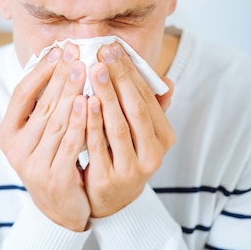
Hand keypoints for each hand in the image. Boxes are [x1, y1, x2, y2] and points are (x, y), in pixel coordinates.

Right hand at [0, 44, 90, 230]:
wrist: (61, 209)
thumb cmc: (53, 160)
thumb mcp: (42, 133)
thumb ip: (45, 104)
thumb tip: (59, 60)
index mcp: (7, 133)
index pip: (21, 94)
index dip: (39, 71)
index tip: (57, 50)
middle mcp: (15, 149)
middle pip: (41, 104)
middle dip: (61, 76)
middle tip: (77, 52)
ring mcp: (32, 165)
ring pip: (56, 121)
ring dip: (71, 92)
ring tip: (85, 70)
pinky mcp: (54, 177)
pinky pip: (70, 143)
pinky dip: (80, 121)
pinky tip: (90, 102)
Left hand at [84, 43, 174, 217]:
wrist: (112, 200)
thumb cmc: (125, 155)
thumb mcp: (143, 134)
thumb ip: (152, 108)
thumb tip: (168, 81)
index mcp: (164, 137)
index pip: (148, 98)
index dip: (131, 72)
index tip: (114, 49)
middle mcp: (153, 154)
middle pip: (135, 109)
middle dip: (119, 78)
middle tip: (103, 52)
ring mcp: (132, 169)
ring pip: (117, 126)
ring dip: (105, 95)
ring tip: (92, 70)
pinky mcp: (109, 179)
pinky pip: (97, 146)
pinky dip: (90, 123)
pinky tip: (82, 102)